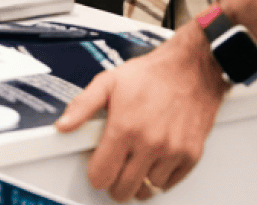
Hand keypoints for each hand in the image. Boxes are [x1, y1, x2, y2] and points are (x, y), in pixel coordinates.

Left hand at [54, 27, 227, 200]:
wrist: (192, 68)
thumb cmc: (152, 74)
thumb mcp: (109, 81)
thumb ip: (83, 105)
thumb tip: (64, 125)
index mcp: (125, 127)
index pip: (102, 175)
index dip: (97, 174)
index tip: (99, 167)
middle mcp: (149, 143)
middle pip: (124, 189)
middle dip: (115, 183)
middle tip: (117, 168)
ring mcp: (172, 150)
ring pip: (148, 189)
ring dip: (140, 180)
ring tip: (137, 161)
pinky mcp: (191, 154)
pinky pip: (170, 183)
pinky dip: (161, 177)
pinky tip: (155, 161)